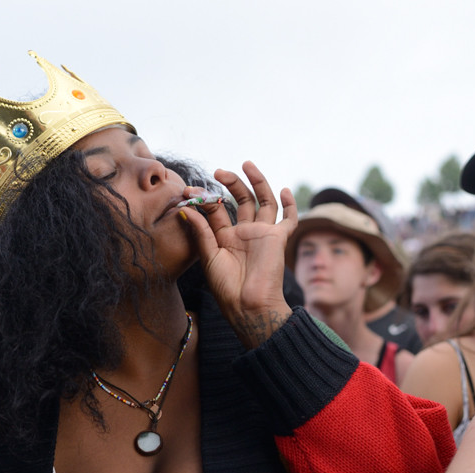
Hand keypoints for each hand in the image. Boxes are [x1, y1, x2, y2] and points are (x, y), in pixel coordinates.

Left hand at [178, 161, 296, 347]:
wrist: (249, 306)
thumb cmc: (226, 288)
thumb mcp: (208, 256)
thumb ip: (200, 231)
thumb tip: (186, 208)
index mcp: (225, 237)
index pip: (216, 210)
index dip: (204, 198)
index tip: (190, 190)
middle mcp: (244, 232)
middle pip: (240, 200)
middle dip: (230, 184)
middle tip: (218, 171)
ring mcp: (262, 233)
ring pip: (262, 201)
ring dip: (256, 182)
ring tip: (246, 165)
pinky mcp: (278, 238)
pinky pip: (288, 218)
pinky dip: (289, 204)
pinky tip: (283, 189)